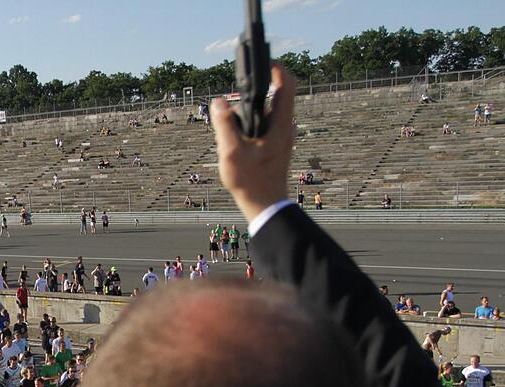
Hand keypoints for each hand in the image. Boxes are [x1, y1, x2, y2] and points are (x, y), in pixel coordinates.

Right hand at [209, 64, 296, 222]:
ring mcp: (281, 137)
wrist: (265, 206)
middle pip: (274, 95)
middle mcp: (284, 127)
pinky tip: (235, 139)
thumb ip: (224, 124)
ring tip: (231, 123)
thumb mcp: (232, 152)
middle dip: (252, 92)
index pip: (286, 83)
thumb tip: (218, 102)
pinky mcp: (275, 145)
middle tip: (234, 95)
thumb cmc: (251, 182)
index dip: (276, 67)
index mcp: (280, 124)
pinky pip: (262, 125)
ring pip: (266, 111)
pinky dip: (249, 124)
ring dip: (248, 111)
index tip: (261, 62)